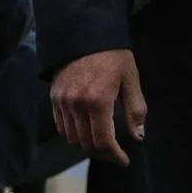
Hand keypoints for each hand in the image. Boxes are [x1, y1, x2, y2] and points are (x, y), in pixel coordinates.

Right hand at [52, 48, 144, 162]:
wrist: (85, 33)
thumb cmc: (113, 55)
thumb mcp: (131, 79)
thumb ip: (135, 110)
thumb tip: (137, 136)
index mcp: (98, 100)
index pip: (103, 141)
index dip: (114, 156)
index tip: (124, 160)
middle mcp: (76, 104)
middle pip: (86, 144)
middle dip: (103, 153)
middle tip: (116, 153)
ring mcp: (62, 101)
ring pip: (72, 138)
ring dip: (88, 146)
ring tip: (103, 144)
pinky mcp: (54, 97)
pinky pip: (61, 126)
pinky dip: (74, 135)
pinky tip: (86, 132)